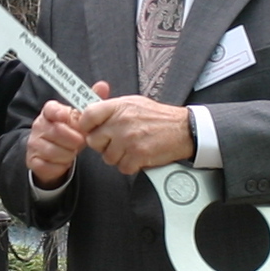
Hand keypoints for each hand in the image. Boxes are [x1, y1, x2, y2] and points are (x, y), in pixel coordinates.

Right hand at [28, 81, 105, 186]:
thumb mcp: (80, 118)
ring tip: (71, 151)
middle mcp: (39, 126)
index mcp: (50, 112)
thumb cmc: (70, 132)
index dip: (58, 112)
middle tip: (79, 141)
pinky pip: (49, 165)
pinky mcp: (33, 160)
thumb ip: (91, 101)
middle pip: (57, 132)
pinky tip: (63, 161)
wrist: (55, 154)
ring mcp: (34, 143)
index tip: (66, 116)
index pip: (50, 108)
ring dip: (68, 154)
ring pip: (54, 151)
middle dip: (73, 139)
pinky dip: (60, 165)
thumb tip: (103, 85)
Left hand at [79, 93, 195, 174]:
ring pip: (107, 157)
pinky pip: (122, 167)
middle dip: (103, 145)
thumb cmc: (158, 117)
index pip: (88, 116)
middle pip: (94, 141)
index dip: (86, 126)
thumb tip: (89, 114)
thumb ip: (111, 108)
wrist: (183, 128)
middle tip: (116, 142)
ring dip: (118, 157)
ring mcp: (129, 139)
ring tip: (131, 148)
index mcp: (118, 106)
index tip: (91, 130)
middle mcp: (121, 122)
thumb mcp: (132, 103)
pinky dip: (130, 165)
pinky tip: (139, 156)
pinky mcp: (138, 155)